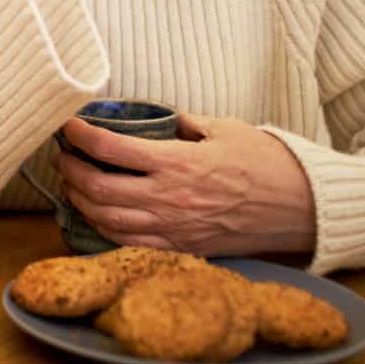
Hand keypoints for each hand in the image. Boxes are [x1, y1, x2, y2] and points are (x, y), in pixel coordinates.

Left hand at [55, 113, 317, 256]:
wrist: (301, 208)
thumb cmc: (266, 163)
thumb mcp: (225, 127)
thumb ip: (185, 121)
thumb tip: (158, 117)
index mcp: (178, 162)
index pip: (111, 148)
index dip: (80, 136)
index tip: (67, 125)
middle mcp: (169, 197)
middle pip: (98, 188)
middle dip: (71, 171)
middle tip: (63, 156)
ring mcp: (173, 227)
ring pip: (107, 219)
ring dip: (81, 201)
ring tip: (73, 184)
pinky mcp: (181, 246)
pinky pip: (129, 242)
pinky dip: (103, 228)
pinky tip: (96, 214)